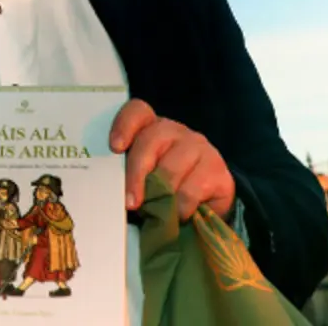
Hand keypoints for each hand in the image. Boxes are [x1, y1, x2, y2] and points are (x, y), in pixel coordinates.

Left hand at [110, 98, 234, 220]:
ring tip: (156, 213)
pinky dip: (179, 209)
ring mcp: (198, 146)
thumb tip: (111, 190)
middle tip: (130, 202)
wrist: (204, 207)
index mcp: (151, 128)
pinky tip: (179, 214)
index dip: (124, 126)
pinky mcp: (216, 169)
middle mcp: (175, 131)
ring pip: (170, 169)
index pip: (137, 112)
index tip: (115, 147)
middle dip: (136, 175)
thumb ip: (127, 176)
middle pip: (150, 141)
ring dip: (159, 196)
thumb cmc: (163, 190)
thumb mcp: (142, 179)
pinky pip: (190, 191)